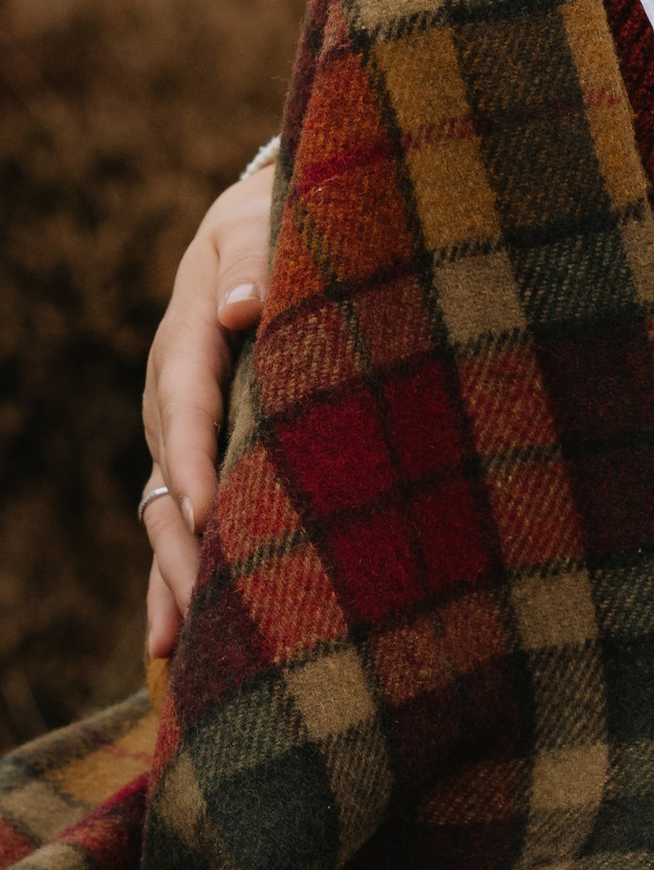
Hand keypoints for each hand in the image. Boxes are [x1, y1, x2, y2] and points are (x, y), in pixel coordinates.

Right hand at [140, 160, 276, 642]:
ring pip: (165, 509)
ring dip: (169, 574)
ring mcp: (180, 430)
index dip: (192, 458)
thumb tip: (244, 305)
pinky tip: (173, 640)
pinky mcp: (197, 453)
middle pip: (166, 475)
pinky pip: (178, 517)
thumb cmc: (272, 225)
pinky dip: (172, 574)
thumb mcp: (261, 224)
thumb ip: (254, 262)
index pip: (186, 402)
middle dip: (178, 543)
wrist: (256, 231)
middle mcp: (172, 393)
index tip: (205, 513)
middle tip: (201, 607)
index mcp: (189, 337)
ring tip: (176, 645)